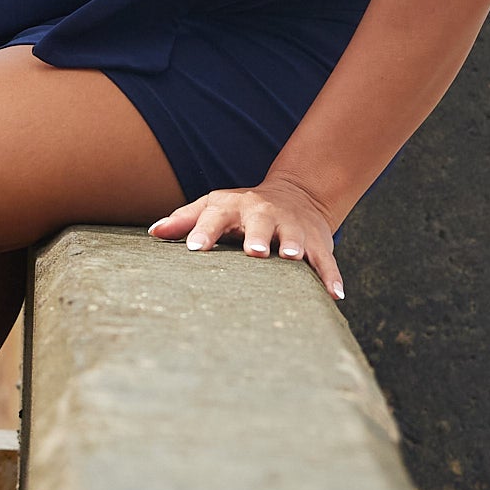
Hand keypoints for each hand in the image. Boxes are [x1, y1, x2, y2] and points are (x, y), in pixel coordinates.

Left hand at [146, 176, 344, 300]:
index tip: (192, 249)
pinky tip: (335, 296)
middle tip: (253, 252)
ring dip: (293, 247)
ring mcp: (292, 227)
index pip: (215, 215)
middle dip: (256, 235)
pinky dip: (331, 277)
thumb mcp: (214, 206)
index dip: (203, 231)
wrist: (296, 194)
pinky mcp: (317, 242)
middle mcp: (264, 214)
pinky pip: (326, 260)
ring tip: (290, 259)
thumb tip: (153, 233)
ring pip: (294, 237)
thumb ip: (184, 219)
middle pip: (259, 221)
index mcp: (234, 206)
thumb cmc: (242, 209)